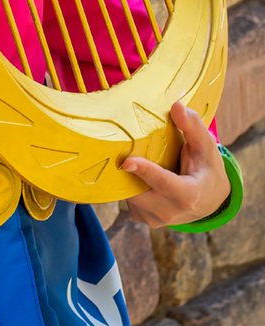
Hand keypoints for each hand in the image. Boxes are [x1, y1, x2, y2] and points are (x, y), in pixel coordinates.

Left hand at [122, 101, 229, 227]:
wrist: (208, 198)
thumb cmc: (206, 167)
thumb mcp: (205, 145)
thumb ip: (192, 125)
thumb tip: (176, 106)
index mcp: (189, 195)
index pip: (164, 184)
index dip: (145, 172)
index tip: (128, 161)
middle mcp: (171, 212)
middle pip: (140, 193)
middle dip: (126, 175)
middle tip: (116, 151)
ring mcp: (155, 219)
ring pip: (130, 197)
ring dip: (126, 180)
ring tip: (130, 160)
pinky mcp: (144, 219)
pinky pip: (127, 201)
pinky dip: (127, 186)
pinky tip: (134, 173)